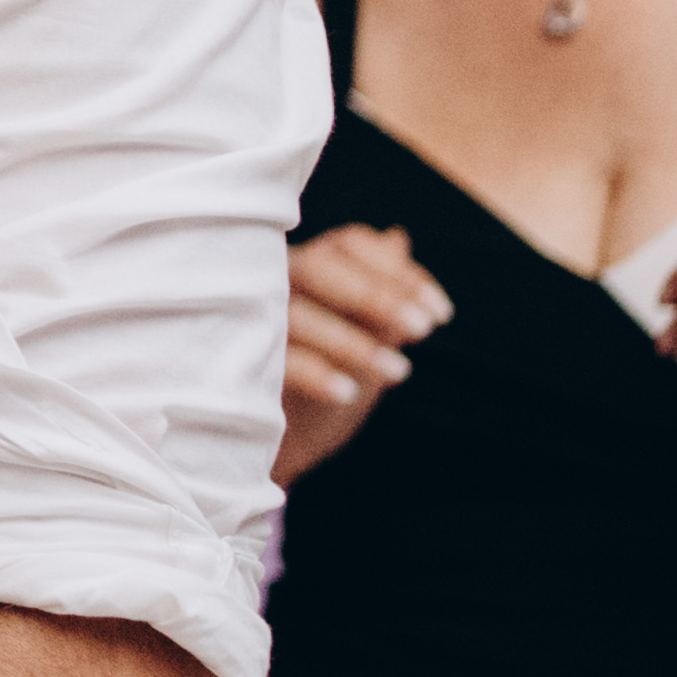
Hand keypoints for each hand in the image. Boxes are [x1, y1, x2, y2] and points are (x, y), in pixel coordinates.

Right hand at [274, 221, 447, 483]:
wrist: (278, 437)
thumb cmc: (323, 373)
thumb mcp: (360, 334)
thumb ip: (377, 290)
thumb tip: (397, 239)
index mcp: (307, 266)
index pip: (352, 245)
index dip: (400, 275)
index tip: (441, 316)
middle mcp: (271, 281)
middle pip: (320, 268)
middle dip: (377, 296)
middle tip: (425, 330)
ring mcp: (248, 318)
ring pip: (296, 311)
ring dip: (352, 341)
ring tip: (400, 372)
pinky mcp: (234, 358)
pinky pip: (274, 357)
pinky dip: (314, 372)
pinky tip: (347, 393)